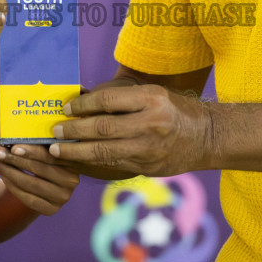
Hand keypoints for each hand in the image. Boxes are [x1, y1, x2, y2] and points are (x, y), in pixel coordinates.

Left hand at [0, 91, 78, 215]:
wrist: (47, 183)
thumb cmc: (44, 155)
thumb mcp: (46, 143)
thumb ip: (41, 135)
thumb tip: (24, 116)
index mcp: (74, 159)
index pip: (51, 155)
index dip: (32, 150)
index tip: (12, 145)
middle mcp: (73, 180)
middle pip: (39, 169)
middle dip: (14, 159)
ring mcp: (63, 197)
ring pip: (31, 184)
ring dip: (8, 171)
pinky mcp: (52, 210)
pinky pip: (28, 198)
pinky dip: (13, 186)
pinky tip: (2, 175)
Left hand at [48, 84, 213, 177]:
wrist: (207, 137)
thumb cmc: (175, 110)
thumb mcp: (153, 95)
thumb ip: (122, 99)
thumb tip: (84, 101)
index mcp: (151, 99)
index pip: (107, 100)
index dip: (83, 106)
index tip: (66, 108)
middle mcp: (150, 123)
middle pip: (102, 127)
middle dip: (74, 130)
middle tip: (55, 131)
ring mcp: (148, 148)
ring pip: (104, 151)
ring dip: (76, 152)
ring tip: (57, 150)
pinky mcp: (147, 167)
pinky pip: (113, 164)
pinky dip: (92, 163)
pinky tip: (78, 161)